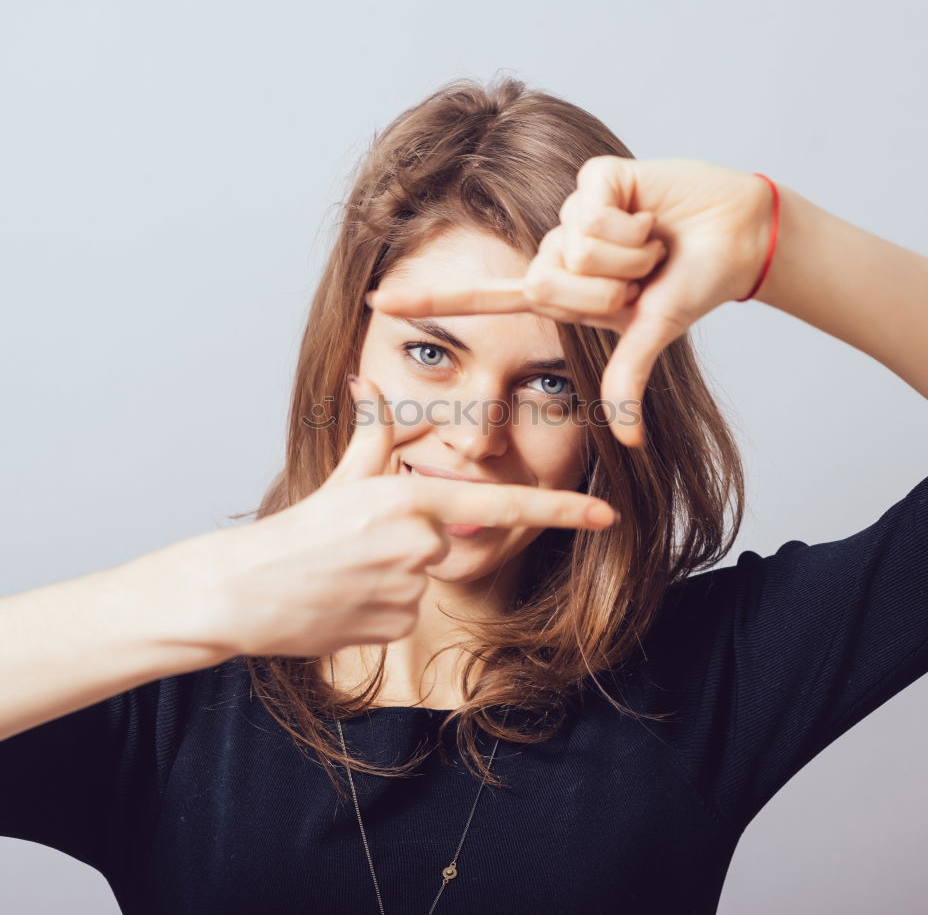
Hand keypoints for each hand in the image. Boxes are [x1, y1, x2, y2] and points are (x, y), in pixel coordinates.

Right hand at [188, 376, 618, 659]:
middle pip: (444, 543)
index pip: (502, 503)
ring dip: (393, 578)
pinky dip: (381, 608)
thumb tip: (368, 380)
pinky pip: (407, 613)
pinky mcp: (395, 625)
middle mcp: (419, 541)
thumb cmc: (297, 528)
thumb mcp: (343, 477)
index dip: (559, 510)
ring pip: (425, 581)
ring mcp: (409, 588)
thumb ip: (375, 434)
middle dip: (410, 543)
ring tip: (345, 573)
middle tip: (356, 545)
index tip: (605, 514)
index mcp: (411, 496)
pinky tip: (345, 600)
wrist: (243, 588)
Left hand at [366, 157, 772, 447]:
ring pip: (571, 248)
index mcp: (561, 292)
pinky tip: (651, 214)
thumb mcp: (651, 335)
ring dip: (627, 258)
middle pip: (543, 282)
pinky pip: (593, 212)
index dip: (433, 298)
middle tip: (642, 279)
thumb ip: (627, 380)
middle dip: (606, 291)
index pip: (485, 298)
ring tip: (652, 246)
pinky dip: (633, 225)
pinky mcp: (593, 178)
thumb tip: (630, 441)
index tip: (379, 300)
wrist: (736, 236)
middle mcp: (556, 252)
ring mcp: (570, 214)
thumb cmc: (691, 284)